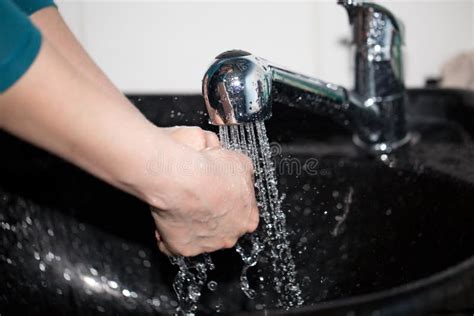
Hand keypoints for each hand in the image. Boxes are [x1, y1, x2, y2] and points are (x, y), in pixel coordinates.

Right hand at [150, 127, 258, 256]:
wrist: (182, 179)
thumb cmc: (210, 171)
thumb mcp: (241, 163)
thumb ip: (244, 177)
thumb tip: (240, 176)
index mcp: (247, 219)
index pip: (243, 215)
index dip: (230, 203)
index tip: (220, 193)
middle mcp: (229, 236)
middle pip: (222, 229)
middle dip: (212, 216)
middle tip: (200, 198)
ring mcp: (206, 245)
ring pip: (199, 237)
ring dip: (192, 224)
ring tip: (182, 204)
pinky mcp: (183, 249)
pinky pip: (175, 245)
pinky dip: (169, 234)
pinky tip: (168, 219)